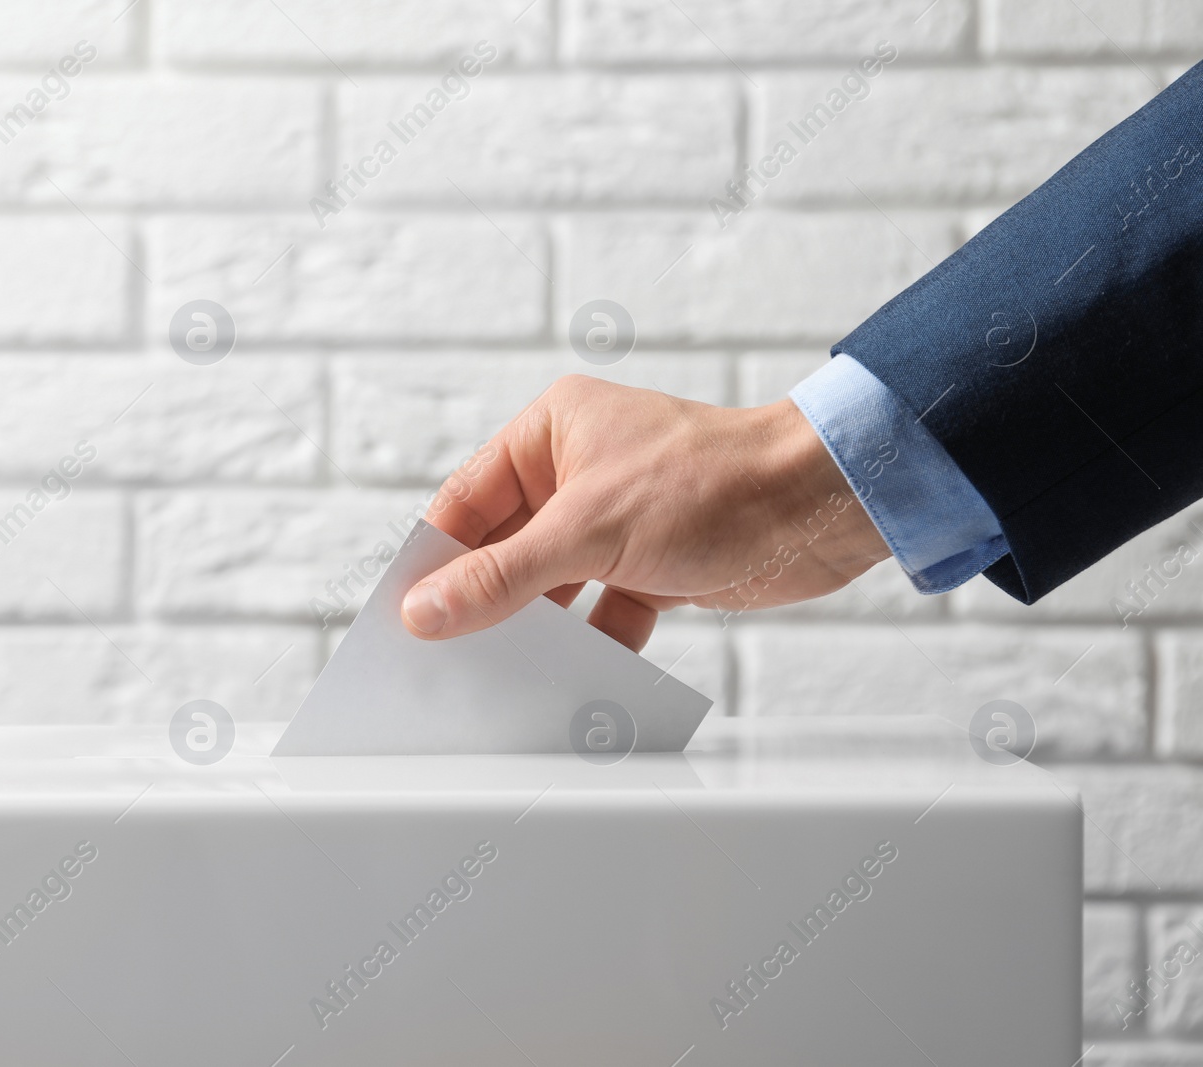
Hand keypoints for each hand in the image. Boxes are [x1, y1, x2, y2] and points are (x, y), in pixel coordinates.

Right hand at [401, 375, 891, 649]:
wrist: (825, 506)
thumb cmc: (718, 480)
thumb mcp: (589, 530)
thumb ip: (503, 576)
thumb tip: (429, 610)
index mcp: (551, 432)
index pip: (466, 502)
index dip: (432, 558)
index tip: (403, 614)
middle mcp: (578, 472)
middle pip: (505, 547)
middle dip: (482, 600)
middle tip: (444, 655)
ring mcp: (616, 521)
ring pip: (551, 586)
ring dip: (536, 628)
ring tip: (503, 672)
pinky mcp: (652, 566)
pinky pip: (601, 613)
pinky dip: (591, 644)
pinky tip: (578, 674)